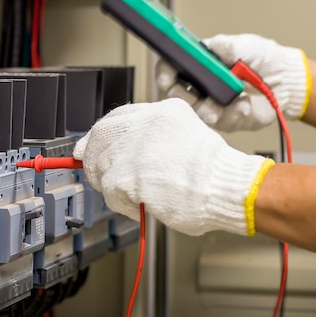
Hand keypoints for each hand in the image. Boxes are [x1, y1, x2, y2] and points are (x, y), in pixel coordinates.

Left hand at [73, 99, 273, 235]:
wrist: (228, 189)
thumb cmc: (212, 174)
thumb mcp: (183, 137)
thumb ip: (150, 139)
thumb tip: (113, 150)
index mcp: (162, 112)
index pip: (116, 118)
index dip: (97, 135)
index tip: (87, 147)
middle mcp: (146, 124)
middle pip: (100, 138)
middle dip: (94, 159)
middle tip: (103, 177)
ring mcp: (135, 148)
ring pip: (101, 166)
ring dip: (112, 185)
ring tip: (136, 194)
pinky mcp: (128, 175)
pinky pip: (109, 191)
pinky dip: (121, 203)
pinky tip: (141, 204)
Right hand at [155, 34, 309, 131]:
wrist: (286, 81)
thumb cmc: (263, 59)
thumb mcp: (246, 44)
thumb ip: (226, 45)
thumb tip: (209, 46)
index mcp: (199, 65)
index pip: (171, 69)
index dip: (164, 74)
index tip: (166, 77)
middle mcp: (200, 86)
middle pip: (176, 95)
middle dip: (183, 97)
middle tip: (195, 95)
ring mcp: (211, 104)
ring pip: (195, 113)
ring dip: (208, 109)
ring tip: (225, 104)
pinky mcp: (224, 120)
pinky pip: (220, 123)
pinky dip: (233, 114)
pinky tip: (244, 105)